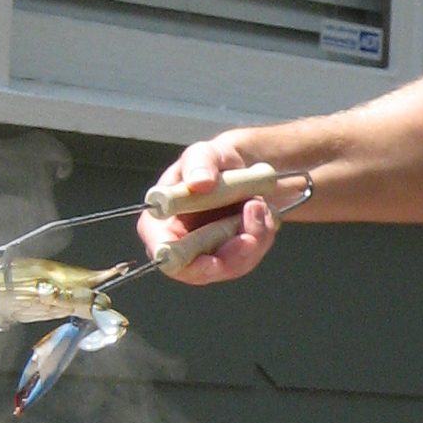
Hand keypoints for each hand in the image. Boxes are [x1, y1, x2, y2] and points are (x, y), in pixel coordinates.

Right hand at [136, 136, 281, 284]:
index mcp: (159, 222)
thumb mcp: (204, 152)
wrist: (240, 168)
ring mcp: (205, 255)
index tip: (212, 261)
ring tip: (258, 205)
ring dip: (252, 237)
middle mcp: (179, 245)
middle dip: (231, 254)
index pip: (162, 252)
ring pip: (231, 266)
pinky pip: (249, 258)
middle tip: (251, 235)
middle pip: (200, 270)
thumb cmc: (212, 162)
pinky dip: (261, 236)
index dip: (182, 261)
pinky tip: (262, 213)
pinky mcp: (229, 258)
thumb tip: (199, 182)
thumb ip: (198, 162)